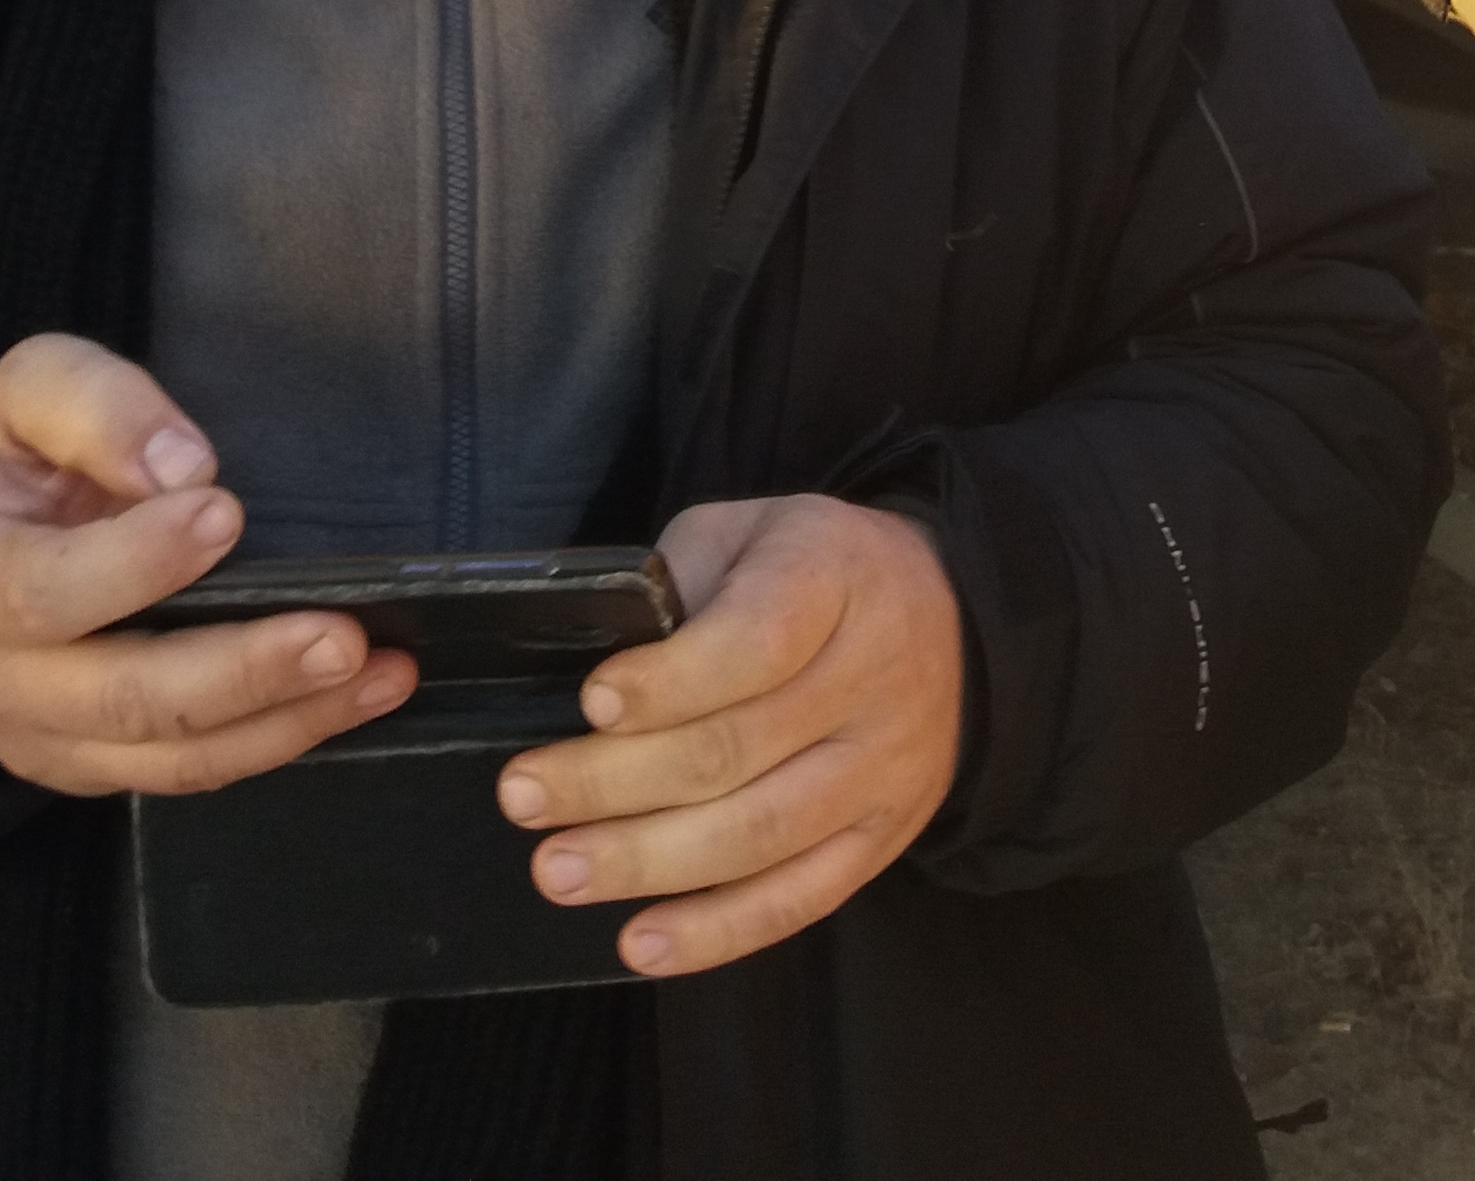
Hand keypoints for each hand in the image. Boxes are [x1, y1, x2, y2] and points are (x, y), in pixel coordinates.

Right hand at [0, 332, 416, 796]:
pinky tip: (356, 697)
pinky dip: (281, 739)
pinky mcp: (100, 767)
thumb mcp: (29, 392)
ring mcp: (50, 739)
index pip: (42, 592)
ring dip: (286, 718)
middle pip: (124, 698)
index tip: (223, 513)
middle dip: (241, 669)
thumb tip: (182, 466)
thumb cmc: (19, 461)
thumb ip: (95, 407)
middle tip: (341, 636)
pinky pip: (193, 771)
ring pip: (173, 754)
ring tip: (376, 672)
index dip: (135, 564)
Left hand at [495, 494, 963, 977]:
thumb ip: (679, 583)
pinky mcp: (883, 838)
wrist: (950, 617)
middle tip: (524, 797)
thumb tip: (597, 668)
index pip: (757, 638)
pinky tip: (641, 942)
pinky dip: (718, 930)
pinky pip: (800, 898)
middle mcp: (873, 677)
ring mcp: (884, 768)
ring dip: (649, 862)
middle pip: (738, 747)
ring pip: (761, 832)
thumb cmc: (810, 571)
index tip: (591, 702)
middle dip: (616, 781)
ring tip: (558, 871)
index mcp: (834, 578)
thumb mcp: (747, 532)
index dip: (671, 679)